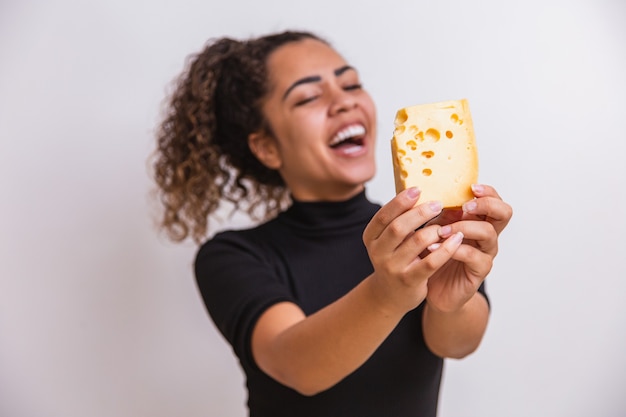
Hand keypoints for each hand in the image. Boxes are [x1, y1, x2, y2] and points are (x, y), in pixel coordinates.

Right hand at [362, 187, 464, 315]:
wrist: (392, 295)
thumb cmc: (396, 259)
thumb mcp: (390, 240)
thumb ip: (401, 219)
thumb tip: (421, 192)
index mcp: (371, 237)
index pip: (383, 215)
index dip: (400, 201)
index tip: (418, 189)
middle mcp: (378, 252)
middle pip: (398, 227)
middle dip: (420, 213)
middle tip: (438, 204)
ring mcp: (392, 268)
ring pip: (416, 242)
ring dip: (435, 230)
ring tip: (448, 224)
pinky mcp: (409, 281)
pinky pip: (431, 262)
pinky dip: (446, 249)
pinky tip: (457, 240)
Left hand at [425, 184, 512, 312]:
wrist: (432, 285)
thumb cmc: (435, 253)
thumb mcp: (436, 227)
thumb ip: (439, 212)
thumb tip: (430, 192)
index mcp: (478, 220)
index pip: (494, 199)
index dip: (487, 191)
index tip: (471, 187)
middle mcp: (486, 235)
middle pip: (504, 213)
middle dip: (487, 205)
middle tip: (466, 206)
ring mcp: (485, 253)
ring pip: (488, 233)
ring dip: (463, 227)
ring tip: (440, 230)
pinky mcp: (479, 270)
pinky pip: (473, 256)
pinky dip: (453, 249)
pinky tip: (434, 247)